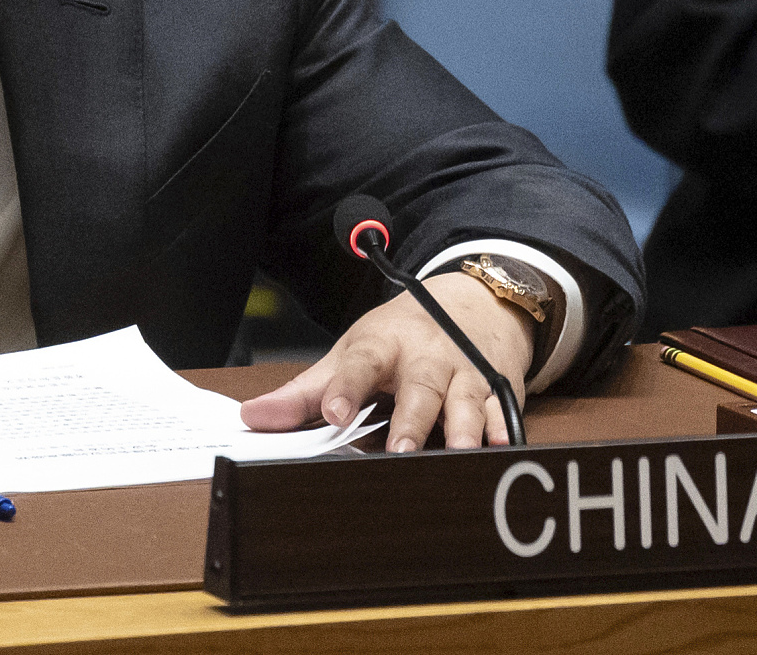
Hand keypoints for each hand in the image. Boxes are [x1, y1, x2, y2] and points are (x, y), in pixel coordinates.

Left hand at [239, 273, 533, 451]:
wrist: (470, 303)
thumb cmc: (399, 337)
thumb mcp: (349, 353)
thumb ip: (303, 392)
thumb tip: (252, 418)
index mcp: (382, 345)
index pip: (360, 363)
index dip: (346, 388)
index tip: (334, 412)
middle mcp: (426, 356)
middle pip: (419, 388)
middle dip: (411, 419)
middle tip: (400, 450)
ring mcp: (465, 371)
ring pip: (465, 400)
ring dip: (462, 428)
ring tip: (456, 453)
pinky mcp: (497, 387)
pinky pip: (503, 410)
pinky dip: (504, 429)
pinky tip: (503, 447)